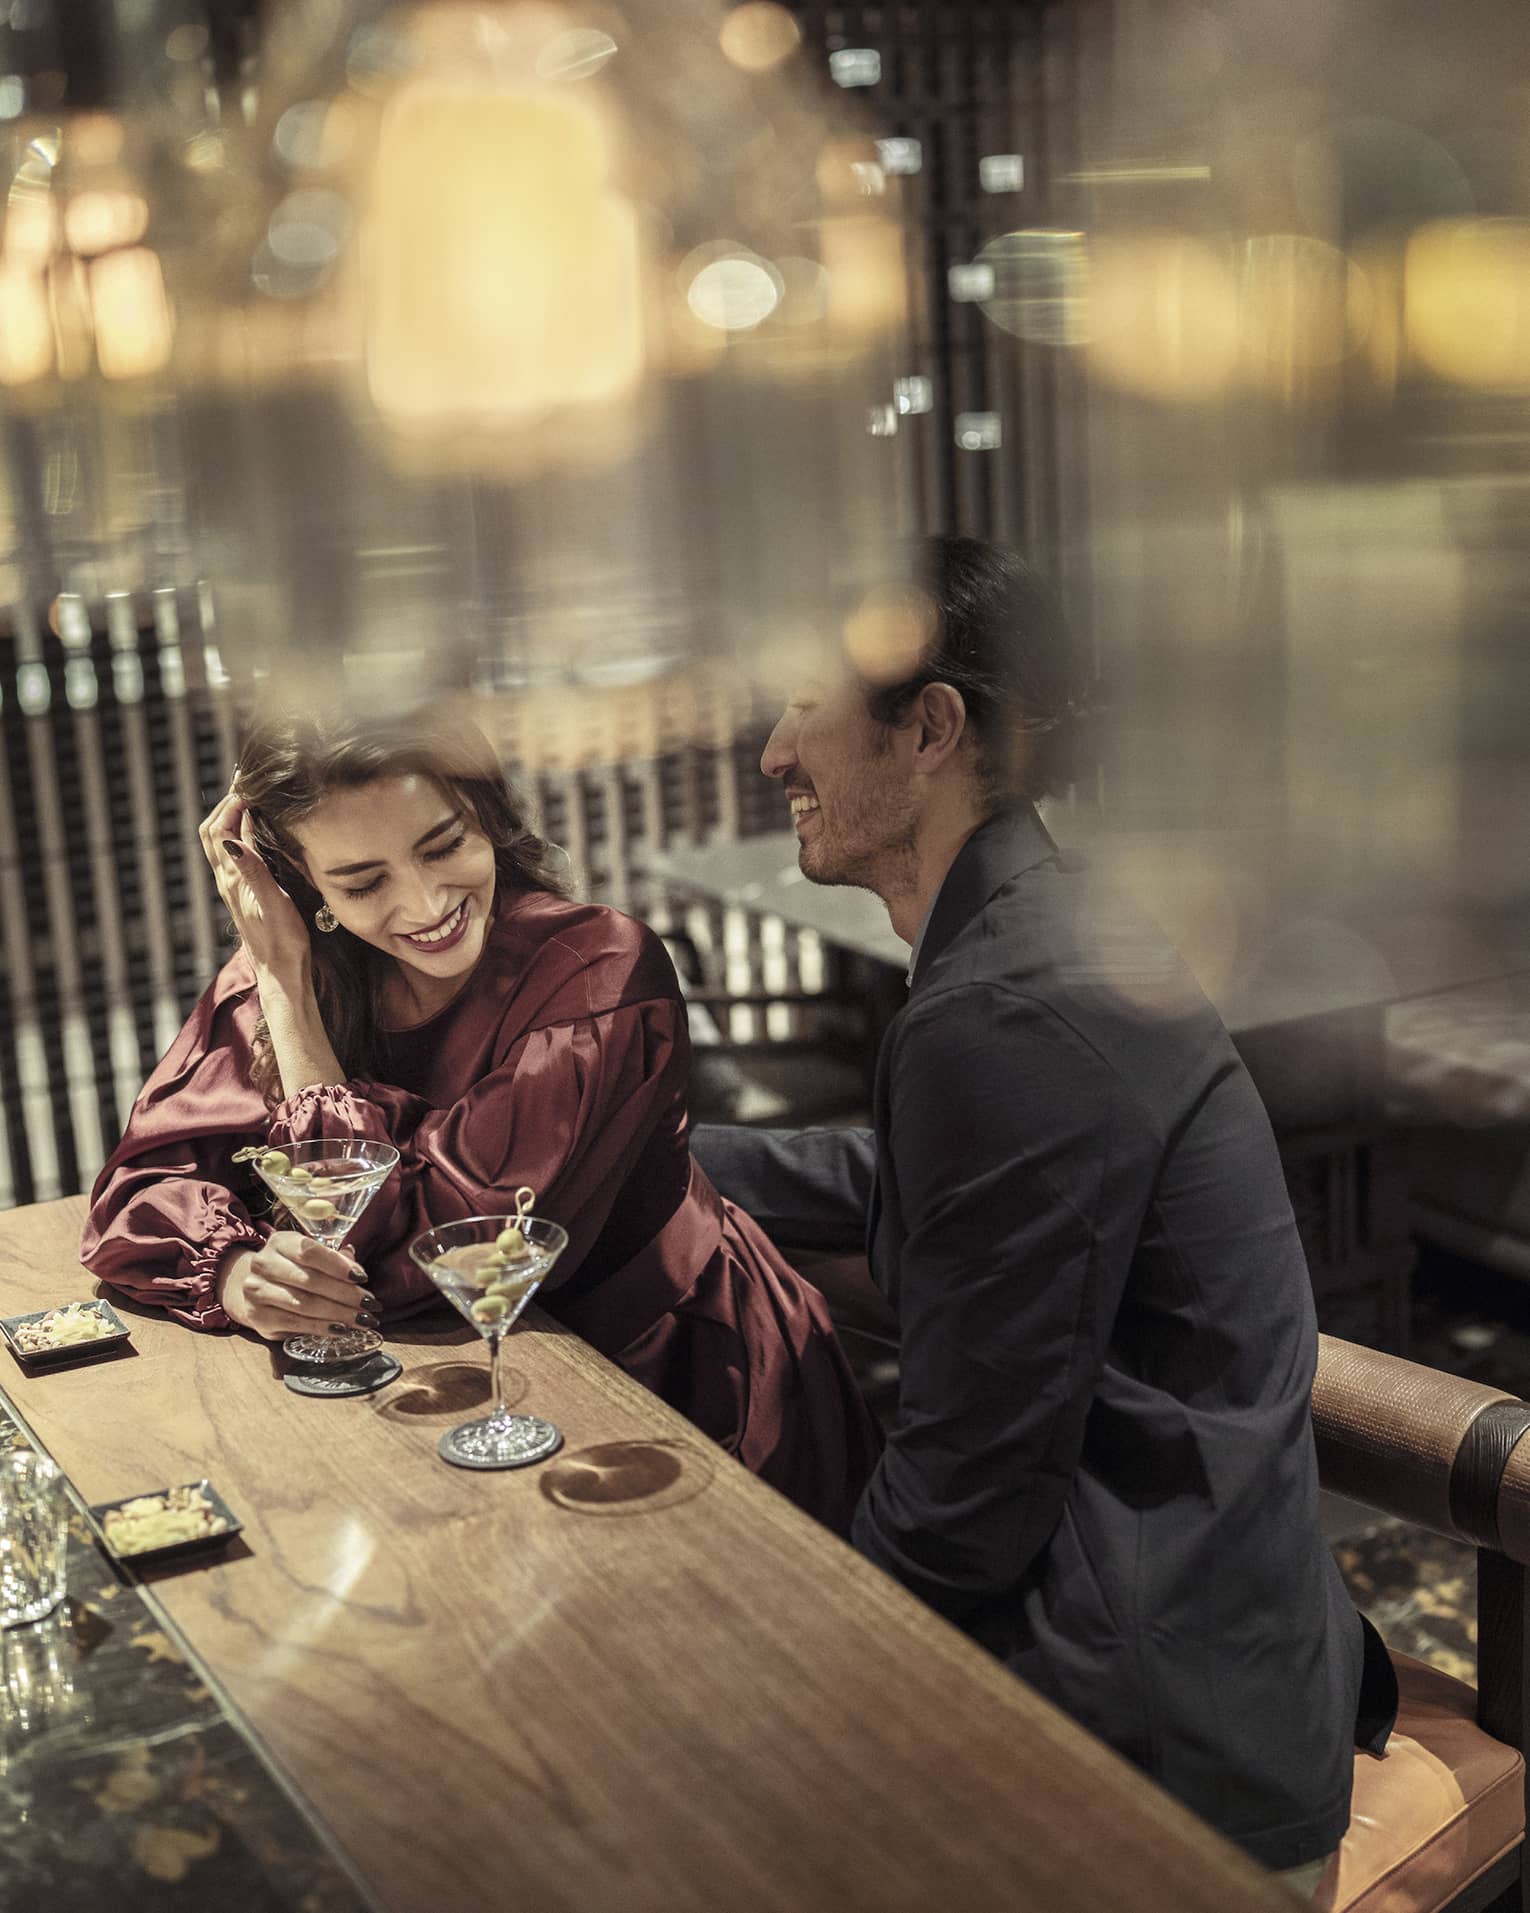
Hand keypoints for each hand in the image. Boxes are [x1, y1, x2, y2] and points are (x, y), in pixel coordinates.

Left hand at [198, 787, 312, 984]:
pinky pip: (235, 854)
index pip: (221, 830)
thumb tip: (233, 841)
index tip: (249, 784)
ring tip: (249, 797)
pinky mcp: (244, 892)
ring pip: (220, 843)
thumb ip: (254, 871)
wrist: (282, 973)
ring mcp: (234, 886)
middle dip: (225, 804)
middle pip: (212, 832)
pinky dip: (241, 833)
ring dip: (230, 817)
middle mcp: (228, 880)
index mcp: (233, 880)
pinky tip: (257, 830)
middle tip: (245, 783)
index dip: (232, 803)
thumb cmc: (283, 941)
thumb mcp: (273, 904)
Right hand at [216, 1234, 378, 1341]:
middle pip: (310, 1280)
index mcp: (280, 1242)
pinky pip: (295, 1323)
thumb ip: (334, 1261)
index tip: (362, 1278)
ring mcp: (257, 1290)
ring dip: (338, 1314)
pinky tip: (340, 1330)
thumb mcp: (311, 1258)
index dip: (338, 1265)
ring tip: (361, 1320)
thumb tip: (357, 1270)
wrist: (256, 1288)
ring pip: (304, 1304)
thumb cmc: (293, 1270)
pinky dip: (321, 1328)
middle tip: (370, 1305)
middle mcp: (263, 1263)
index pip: (310, 1251)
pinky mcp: (258, 1316)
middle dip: (346, 1294)